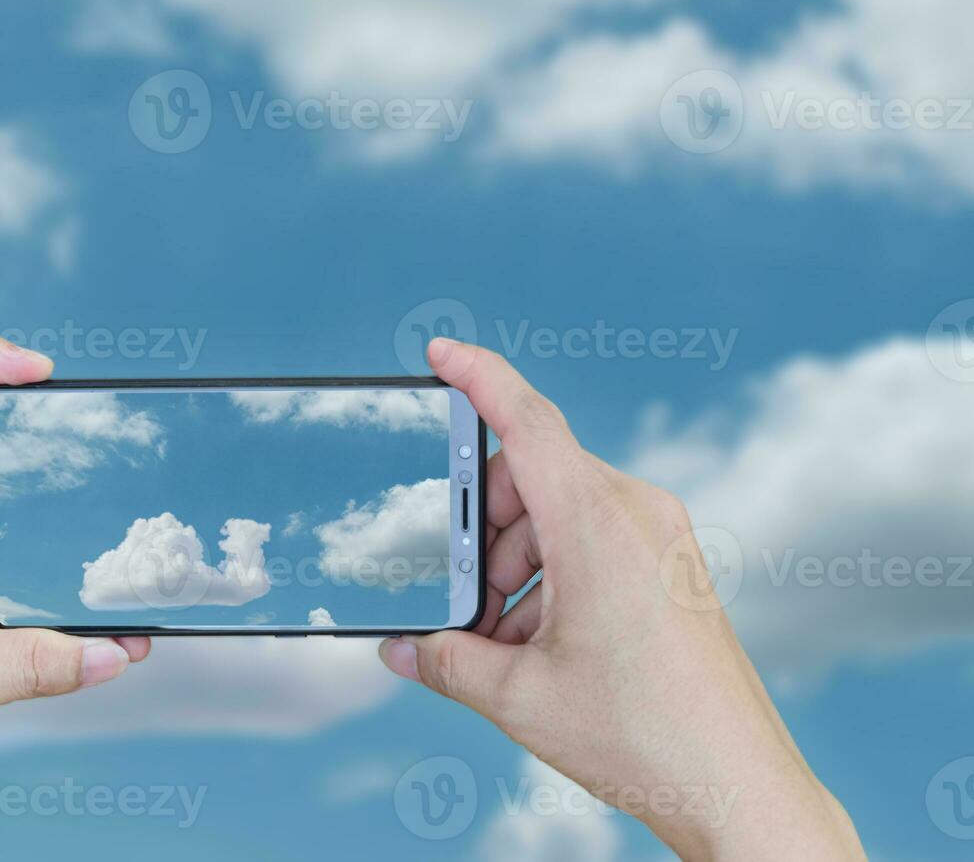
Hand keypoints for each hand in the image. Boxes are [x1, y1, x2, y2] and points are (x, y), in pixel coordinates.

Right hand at [378, 339, 862, 860]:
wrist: (737, 784)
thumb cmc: (640, 734)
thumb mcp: (517, 695)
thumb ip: (444, 659)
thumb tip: (400, 648)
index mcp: (596, 522)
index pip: (527, 420)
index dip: (477, 377)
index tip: (440, 352)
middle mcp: (636, 511)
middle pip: (531, 477)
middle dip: (481, 525)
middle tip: (456, 591)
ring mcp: (661, 535)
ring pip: (560, 512)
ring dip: (515, 559)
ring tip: (498, 638)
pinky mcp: (672, 563)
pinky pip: (596, 538)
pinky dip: (553, 573)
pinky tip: (535, 641)